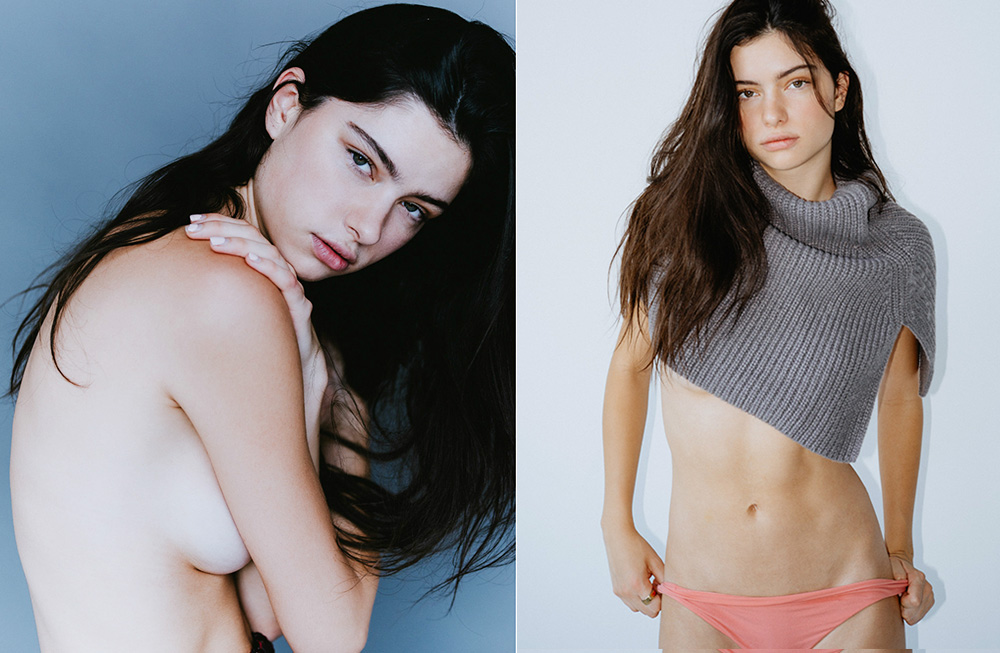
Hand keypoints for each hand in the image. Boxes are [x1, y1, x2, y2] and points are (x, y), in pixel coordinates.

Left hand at [185, 213, 325, 465]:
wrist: (289, 430)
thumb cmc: (253, 398)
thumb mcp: (222, 354)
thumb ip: (211, 329)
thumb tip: (167, 312)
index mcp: (263, 303)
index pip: (247, 253)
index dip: (223, 233)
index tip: (191, 224)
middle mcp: (280, 303)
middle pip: (258, 250)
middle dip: (226, 230)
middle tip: (192, 224)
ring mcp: (294, 314)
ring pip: (274, 264)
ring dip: (243, 245)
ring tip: (211, 238)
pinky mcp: (304, 328)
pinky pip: (290, 291)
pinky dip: (271, 271)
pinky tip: (249, 261)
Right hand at [603, 525, 664, 617]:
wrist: (618, 536)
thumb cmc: (636, 546)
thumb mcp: (655, 562)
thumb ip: (665, 580)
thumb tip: (670, 593)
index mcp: (637, 585)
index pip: (656, 608)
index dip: (663, 600)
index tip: (664, 588)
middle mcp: (626, 592)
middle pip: (648, 612)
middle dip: (656, 601)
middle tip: (657, 585)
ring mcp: (620, 592)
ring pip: (639, 609)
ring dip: (646, 601)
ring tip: (648, 583)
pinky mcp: (616, 589)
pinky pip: (630, 603)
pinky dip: (637, 598)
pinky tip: (639, 583)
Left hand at [890, 554, 933, 623]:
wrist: (901, 566)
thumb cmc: (894, 566)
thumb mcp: (891, 565)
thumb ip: (896, 572)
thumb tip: (900, 580)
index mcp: (918, 577)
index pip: (914, 600)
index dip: (902, 603)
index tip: (896, 597)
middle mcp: (926, 587)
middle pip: (915, 610)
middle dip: (903, 609)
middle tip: (896, 600)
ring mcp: (929, 595)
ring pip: (917, 615)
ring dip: (905, 612)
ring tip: (899, 601)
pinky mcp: (928, 602)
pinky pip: (918, 616)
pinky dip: (909, 614)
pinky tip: (904, 605)